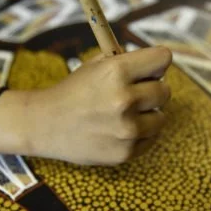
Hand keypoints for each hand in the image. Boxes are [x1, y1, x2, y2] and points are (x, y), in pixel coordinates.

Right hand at [25, 47, 171, 165]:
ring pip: (161, 117)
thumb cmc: (72, 92)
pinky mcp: (125, 152)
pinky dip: (140, 134)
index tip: (150, 69)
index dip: (157, 63)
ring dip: (148, 114)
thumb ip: (126, 62)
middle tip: (135, 94)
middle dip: (152, 89)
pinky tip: (119, 130)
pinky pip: (150, 139)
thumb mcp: (94, 66)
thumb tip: (157, 65)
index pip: (163, 58)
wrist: (45, 125)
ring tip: (126, 114)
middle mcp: (124, 99)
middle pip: (165, 90)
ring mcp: (126, 129)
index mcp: (116, 71)